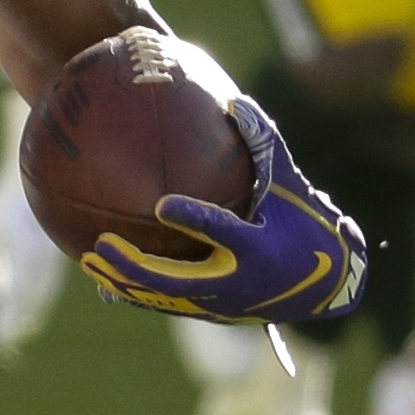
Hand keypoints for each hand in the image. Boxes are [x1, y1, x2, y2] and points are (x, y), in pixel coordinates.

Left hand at [81, 97, 367, 325]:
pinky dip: (136, 294)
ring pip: (163, 298)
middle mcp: (235, 282)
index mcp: (257, 247)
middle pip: (176, 279)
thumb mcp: (290, 185)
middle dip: (136, 266)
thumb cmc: (304, 223)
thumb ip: (263, 145)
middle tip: (103, 243)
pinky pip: (167, 304)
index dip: (193, 219)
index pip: (222, 232)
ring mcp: (221, 304)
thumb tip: (235, 101)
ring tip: (90, 261)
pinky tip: (104, 280)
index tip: (161, 204)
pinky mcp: (212, 314)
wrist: (325, 286)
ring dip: (124, 283)